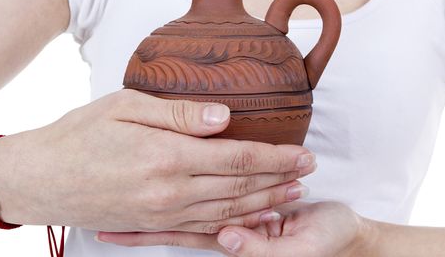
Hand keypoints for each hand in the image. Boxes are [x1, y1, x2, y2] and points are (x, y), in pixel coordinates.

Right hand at [0, 89, 314, 231]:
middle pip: (240, 187)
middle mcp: (171, 191)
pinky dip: (234, 227)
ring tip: (293, 195)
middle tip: (309, 172)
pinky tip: (253, 222)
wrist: (41, 178)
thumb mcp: (125, 107)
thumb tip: (225, 117)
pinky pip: (203, 230)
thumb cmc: (81, 134)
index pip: (238, 157)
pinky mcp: (153, 225)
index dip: (276, 157)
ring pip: (228, 211)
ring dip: (265, 203)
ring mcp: (163, 214)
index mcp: (168, 156)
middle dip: (279, 179)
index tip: (303, 153)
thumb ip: (179, 113)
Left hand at [96, 201, 368, 256]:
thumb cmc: (327, 243)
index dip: (147, 235)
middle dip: (139, 227)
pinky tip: (176, 194)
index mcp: (234, 243)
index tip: (109, 229)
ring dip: (151, 222)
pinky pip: (209, 205)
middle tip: (98, 221)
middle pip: (177, 228)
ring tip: (112, 217)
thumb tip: (224, 236)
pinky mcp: (245, 211)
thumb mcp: (298, 253)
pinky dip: (190, 204)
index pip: (182, 235)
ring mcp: (235, 224)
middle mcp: (227, 236)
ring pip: (187, 217)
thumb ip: (259, 250)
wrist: (346, 236)